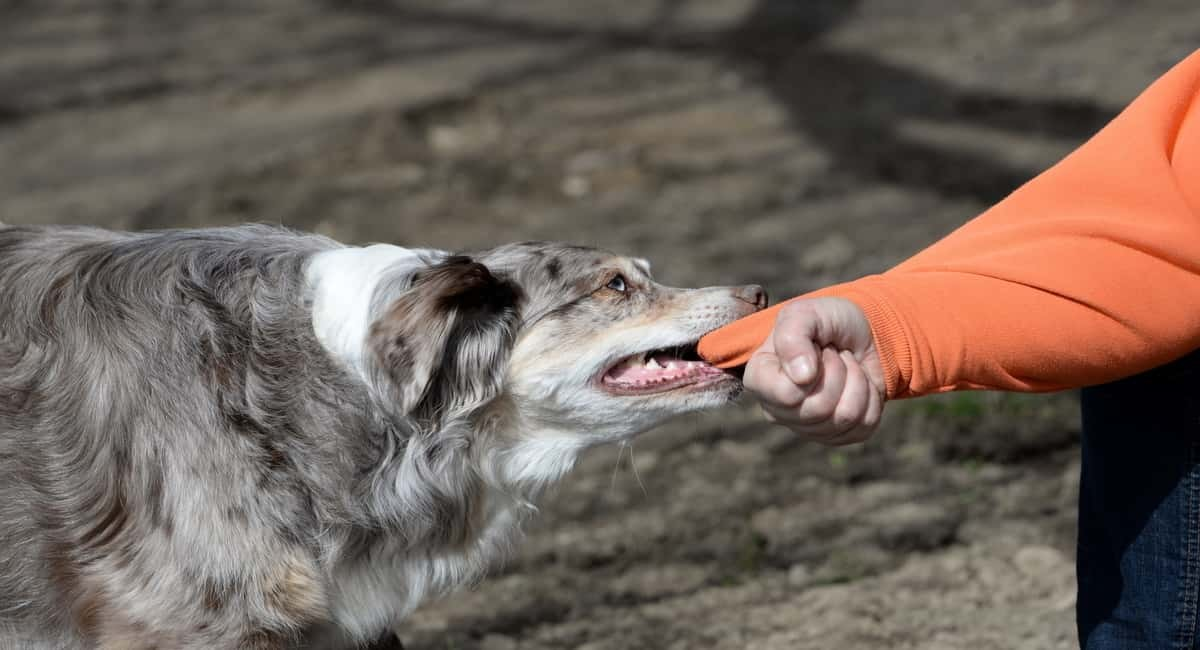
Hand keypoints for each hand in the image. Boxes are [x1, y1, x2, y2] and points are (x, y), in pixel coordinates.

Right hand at [743, 298, 886, 444]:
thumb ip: (793, 335)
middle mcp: (777, 409)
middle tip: (834, 354)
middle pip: (818, 409)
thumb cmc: (826, 321)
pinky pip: (863, 426)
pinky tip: (858, 383)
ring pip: (844, 418)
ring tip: (846, 365)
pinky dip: (871, 397)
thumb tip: (801, 377)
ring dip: (856, 381)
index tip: (817, 347)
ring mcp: (806, 427)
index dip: (812, 368)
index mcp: (759, 379)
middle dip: (838, 371)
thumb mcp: (806, 313)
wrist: (862, 332)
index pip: (786, 394)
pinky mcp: (837, 436)